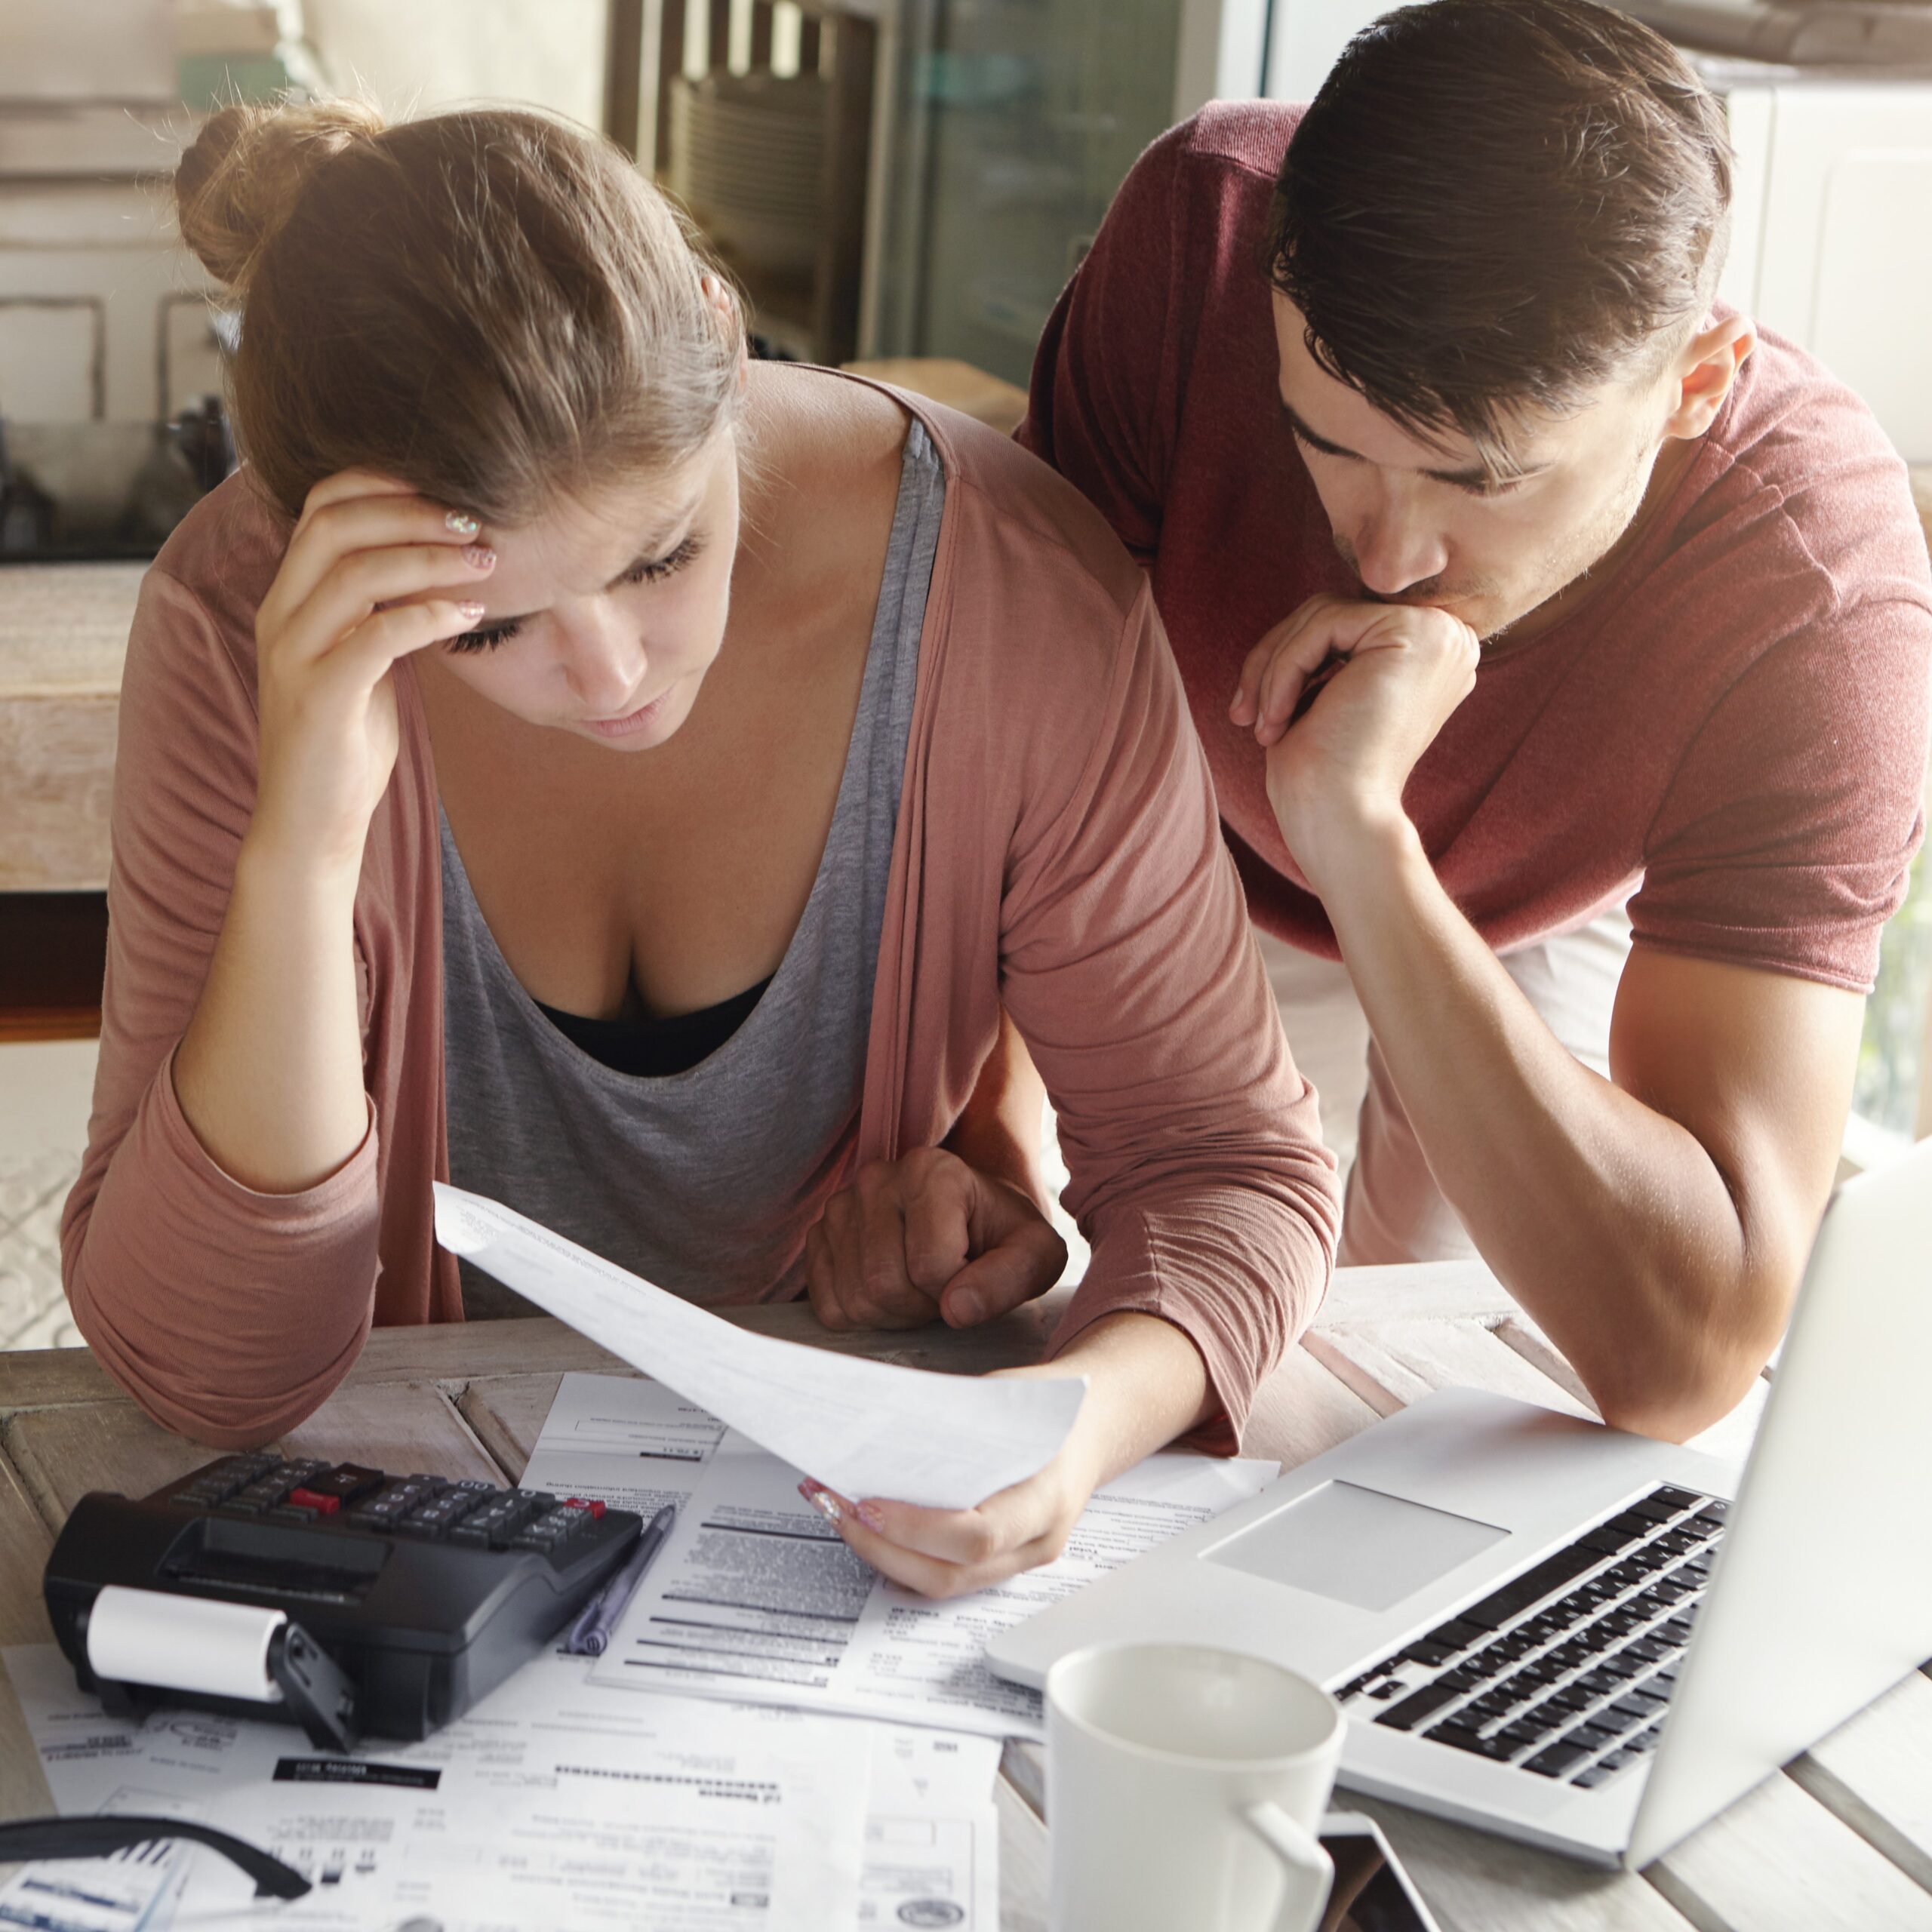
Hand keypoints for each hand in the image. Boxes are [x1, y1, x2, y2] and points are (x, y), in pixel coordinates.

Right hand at [249, 471, 499, 876]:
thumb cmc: (346, 741)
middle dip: (412, 512)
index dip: (381, 483)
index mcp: (289, 597)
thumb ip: (378, 611)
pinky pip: (376, 635)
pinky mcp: (318, 696)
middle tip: (476, 524)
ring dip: (431, 560)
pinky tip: (469, 615)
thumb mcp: (362, 660)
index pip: (320, 506)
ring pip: (357, 573)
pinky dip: (428, 616)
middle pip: (335, 524)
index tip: (446, 490)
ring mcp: (293, 654)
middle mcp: (280, 614)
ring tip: (487, 564)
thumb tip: (432, 565)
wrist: (311, 822)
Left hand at [798, 1387, 1099, 1597]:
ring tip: (840, 1515)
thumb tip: (879, 1438)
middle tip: (836, 1510)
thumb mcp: (1007, 1400)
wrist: (1092, 1423)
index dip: (916, 1528)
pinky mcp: (1003, 1564)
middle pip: (950, 1574)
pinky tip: (870, 1530)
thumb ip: (956, 1426)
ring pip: (943, 1584)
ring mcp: (1022, 1561)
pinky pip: (947, 1575)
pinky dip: (903, 1558)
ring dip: (882, 1556)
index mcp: (1048, 1498)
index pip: (977, 1536)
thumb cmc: (1049, 1406)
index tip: (869, 1503)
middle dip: (882, 1549)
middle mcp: (1037, 1542)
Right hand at [804, 1147, 1067, 1331]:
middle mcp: (877, 1178)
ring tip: (918, 1287)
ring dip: (893, 1314)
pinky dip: (861, 1315)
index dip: (958, 1292)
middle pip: (884, 1285)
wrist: (969, 1215)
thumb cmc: (1003, 1234)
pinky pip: (826, 1304)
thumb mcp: (1036, 1254)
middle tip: (944, 1288)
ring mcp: (841, 1205)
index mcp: (932, 1171)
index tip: (973, 1274)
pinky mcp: (819, 1234)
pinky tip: (888, 1291)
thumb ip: (1010, 1278)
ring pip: (855, 1298)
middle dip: (921, 1307)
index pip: (930, 1266)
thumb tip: (957, 1309)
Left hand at [1228, 594, 1477, 893]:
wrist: (1343, 821)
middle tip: (1241, 713)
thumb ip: (1323, 652)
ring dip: (1272, 668)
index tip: (1252, 708)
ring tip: (1259, 724)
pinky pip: (1323, 625)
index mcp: (1428, 655)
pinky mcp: (1414, 632)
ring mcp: (1437, 631)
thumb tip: (1297, 620)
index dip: (1287, 657)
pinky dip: (1284, 670)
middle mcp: (1446, 637)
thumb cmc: (1325, 775)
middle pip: (1330, 611)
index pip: (1341, 624)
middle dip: (1273, 658)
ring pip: (1321, 613)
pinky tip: (1274, 721)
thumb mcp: (1321, 697)